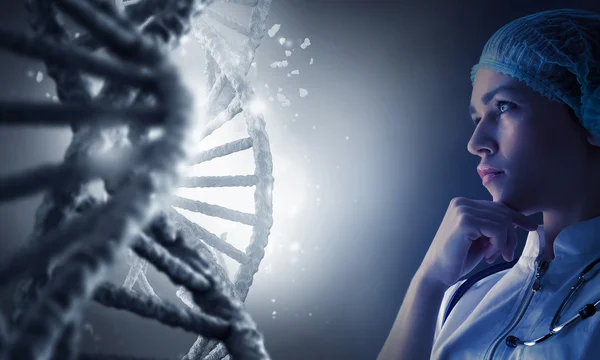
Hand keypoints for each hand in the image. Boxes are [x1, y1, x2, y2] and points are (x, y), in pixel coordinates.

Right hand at [419, 197, 537, 285]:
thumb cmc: (458, 258)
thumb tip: (517, 220)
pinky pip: (497, 230)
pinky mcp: (465, 222)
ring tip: (492, 257)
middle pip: (503, 213)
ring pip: (502, 222)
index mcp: (463, 204)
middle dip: (511, 236)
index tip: (531, 227)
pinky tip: (487, 256)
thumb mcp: (480, 237)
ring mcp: (462, 210)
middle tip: (507, 255)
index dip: (517, 218)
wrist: (437, 273)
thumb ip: (492, 225)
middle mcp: (461, 203)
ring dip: (503, 243)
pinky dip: (497, 245)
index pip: (497, 206)